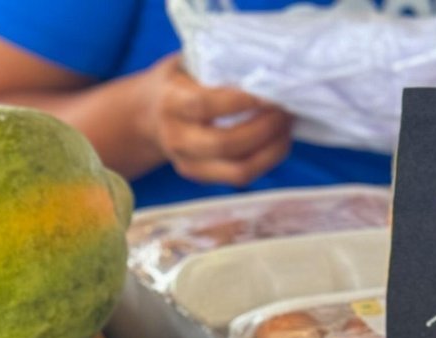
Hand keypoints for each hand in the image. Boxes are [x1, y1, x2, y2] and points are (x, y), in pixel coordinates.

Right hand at [142, 55, 291, 186]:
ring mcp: (188, 163)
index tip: (272, 91)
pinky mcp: (201, 177)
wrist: (148, 114)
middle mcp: (176, 138)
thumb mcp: (189, 62)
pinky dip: (266, 159)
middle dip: (265, 128)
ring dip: (272, 150)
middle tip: (286, 108)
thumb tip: (268, 68)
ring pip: (238, 171)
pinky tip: (277, 140)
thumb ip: (219, 64)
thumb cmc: (179, 79)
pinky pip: (240, 176)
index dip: (242, 100)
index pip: (206, 105)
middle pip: (225, 144)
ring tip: (286, 126)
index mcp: (171, 103)